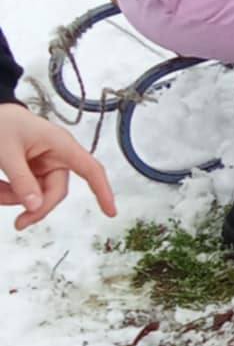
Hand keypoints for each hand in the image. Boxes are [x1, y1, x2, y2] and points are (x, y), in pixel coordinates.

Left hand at [0, 107, 116, 231]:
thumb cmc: (2, 122)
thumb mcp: (7, 152)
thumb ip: (21, 180)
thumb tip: (35, 206)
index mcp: (61, 145)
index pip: (90, 169)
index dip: (103, 190)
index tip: (110, 211)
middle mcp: (57, 156)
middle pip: (56, 191)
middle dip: (37, 206)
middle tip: (20, 222)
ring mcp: (46, 164)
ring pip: (40, 194)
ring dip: (17, 199)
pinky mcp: (34, 171)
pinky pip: (29, 191)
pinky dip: (12, 194)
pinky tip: (1, 187)